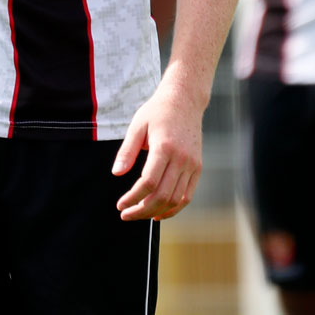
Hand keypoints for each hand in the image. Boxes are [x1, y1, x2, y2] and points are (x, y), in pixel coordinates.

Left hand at [112, 81, 203, 221]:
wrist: (185, 101)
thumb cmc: (158, 111)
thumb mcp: (137, 126)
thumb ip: (127, 151)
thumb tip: (116, 174)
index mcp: (165, 147)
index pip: (148, 182)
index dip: (133, 198)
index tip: (120, 204)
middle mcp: (182, 158)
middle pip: (163, 195)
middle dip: (142, 210)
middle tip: (126, 214)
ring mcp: (192, 165)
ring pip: (176, 199)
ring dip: (156, 212)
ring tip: (139, 214)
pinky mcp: (198, 168)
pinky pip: (187, 196)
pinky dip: (174, 209)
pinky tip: (159, 213)